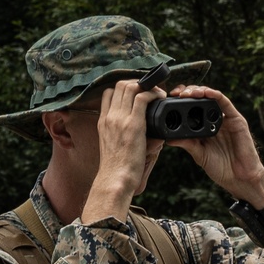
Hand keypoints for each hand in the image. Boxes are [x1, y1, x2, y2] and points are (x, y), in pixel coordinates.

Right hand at [83, 78, 164, 223]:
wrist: (114, 181)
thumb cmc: (116, 171)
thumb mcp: (113, 149)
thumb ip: (122, 137)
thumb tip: (145, 136)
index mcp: (103, 122)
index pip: (109, 93)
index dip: (124, 89)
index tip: (137, 94)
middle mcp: (110, 117)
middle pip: (121, 85)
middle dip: (138, 83)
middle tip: (150, 91)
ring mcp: (120, 119)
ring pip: (131, 86)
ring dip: (147, 86)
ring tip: (158, 93)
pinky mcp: (133, 124)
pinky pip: (143, 97)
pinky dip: (154, 93)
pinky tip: (161, 98)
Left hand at [166, 85, 263, 206]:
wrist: (240, 179)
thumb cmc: (221, 168)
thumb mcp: (199, 155)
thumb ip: (187, 144)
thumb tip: (169, 139)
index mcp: (205, 128)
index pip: (192, 109)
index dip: (181, 101)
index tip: (170, 99)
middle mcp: (215, 120)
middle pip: (201, 99)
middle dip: (188, 92)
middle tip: (177, 93)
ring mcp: (226, 118)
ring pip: (212, 98)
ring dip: (199, 91)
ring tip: (188, 92)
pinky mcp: (236, 119)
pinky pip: (225, 103)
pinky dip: (215, 95)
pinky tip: (205, 93)